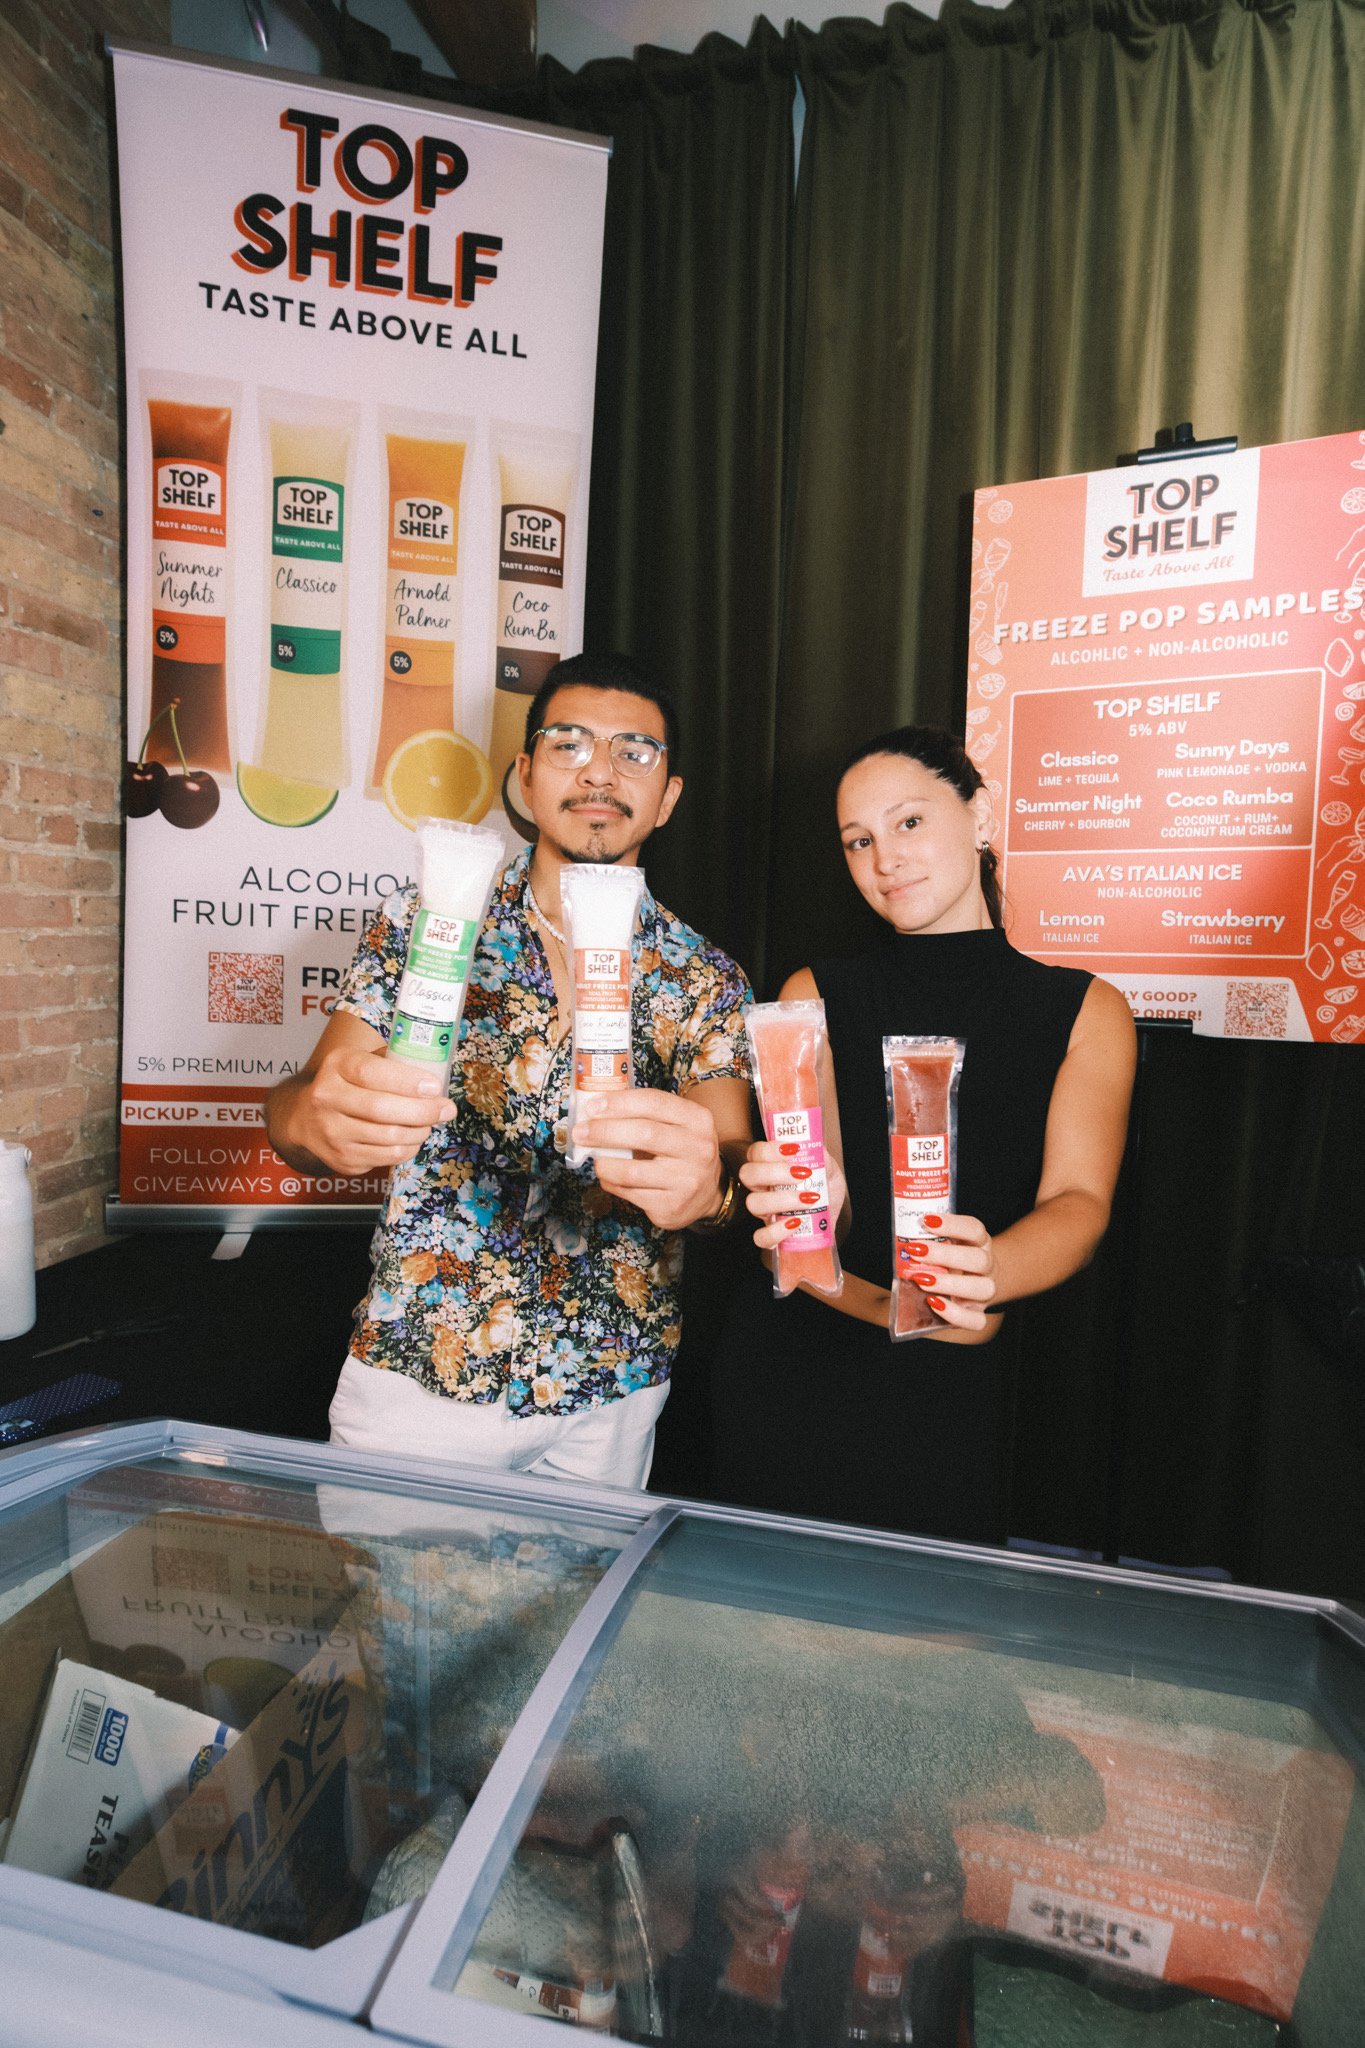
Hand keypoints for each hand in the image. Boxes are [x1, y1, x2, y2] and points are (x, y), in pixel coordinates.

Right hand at [271, 1042, 453, 1175]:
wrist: (304, 1117)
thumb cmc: (344, 1083)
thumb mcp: (358, 1060)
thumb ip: (391, 1061)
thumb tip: (435, 1069)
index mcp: (336, 1066)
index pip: (371, 1073)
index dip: (407, 1081)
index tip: (434, 1087)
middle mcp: (327, 1098)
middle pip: (382, 1110)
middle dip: (423, 1111)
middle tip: (445, 1109)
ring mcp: (331, 1132)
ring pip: (388, 1137)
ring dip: (419, 1131)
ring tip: (430, 1123)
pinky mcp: (341, 1158)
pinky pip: (386, 1157)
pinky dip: (408, 1148)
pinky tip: (412, 1138)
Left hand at [572, 1087, 725, 1229]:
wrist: (707, 1192)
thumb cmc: (681, 1150)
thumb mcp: (677, 1125)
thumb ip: (645, 1114)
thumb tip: (596, 1110)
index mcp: (698, 1120)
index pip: (655, 1102)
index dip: (619, 1102)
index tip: (593, 1106)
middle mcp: (698, 1149)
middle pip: (644, 1133)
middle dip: (604, 1132)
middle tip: (580, 1132)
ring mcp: (686, 1180)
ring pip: (632, 1171)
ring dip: (604, 1164)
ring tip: (595, 1159)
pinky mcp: (672, 1206)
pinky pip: (630, 1193)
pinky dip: (612, 1183)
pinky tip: (608, 1176)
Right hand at [739, 1139, 846, 1250]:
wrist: (832, 1218)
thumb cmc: (824, 1190)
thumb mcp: (829, 1170)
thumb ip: (822, 1158)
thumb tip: (817, 1149)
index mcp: (771, 1167)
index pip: (756, 1152)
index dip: (769, 1149)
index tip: (794, 1150)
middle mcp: (762, 1187)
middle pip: (748, 1174)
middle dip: (774, 1172)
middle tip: (802, 1174)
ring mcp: (764, 1212)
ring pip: (753, 1203)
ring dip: (781, 1200)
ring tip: (808, 1198)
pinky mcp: (770, 1235)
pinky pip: (760, 1237)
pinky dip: (777, 1231)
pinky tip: (797, 1223)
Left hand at [901, 1212, 997, 1329]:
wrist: (970, 1285)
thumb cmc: (949, 1261)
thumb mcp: (943, 1246)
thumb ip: (928, 1242)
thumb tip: (900, 1244)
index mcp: (980, 1243)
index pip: (974, 1229)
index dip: (953, 1224)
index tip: (926, 1221)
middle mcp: (988, 1266)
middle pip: (979, 1260)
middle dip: (945, 1255)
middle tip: (916, 1251)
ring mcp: (986, 1292)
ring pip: (983, 1288)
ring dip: (950, 1284)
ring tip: (921, 1280)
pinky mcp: (978, 1314)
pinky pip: (976, 1320)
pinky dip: (955, 1314)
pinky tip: (934, 1303)